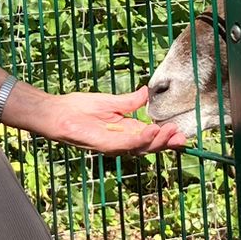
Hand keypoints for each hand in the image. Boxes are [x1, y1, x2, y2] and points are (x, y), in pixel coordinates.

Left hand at [21, 85, 185, 155]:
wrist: (57, 112)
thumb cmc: (78, 108)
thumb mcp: (110, 102)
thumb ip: (129, 101)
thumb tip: (146, 92)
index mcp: (126, 130)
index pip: (150, 136)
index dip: (166, 135)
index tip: (181, 131)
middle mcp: (122, 141)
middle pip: (150, 146)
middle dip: (167, 142)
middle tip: (183, 137)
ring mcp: (114, 145)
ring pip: (141, 147)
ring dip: (157, 141)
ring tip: (170, 132)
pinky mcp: (104, 145)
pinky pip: (126, 144)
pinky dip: (140, 138)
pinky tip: (151, 130)